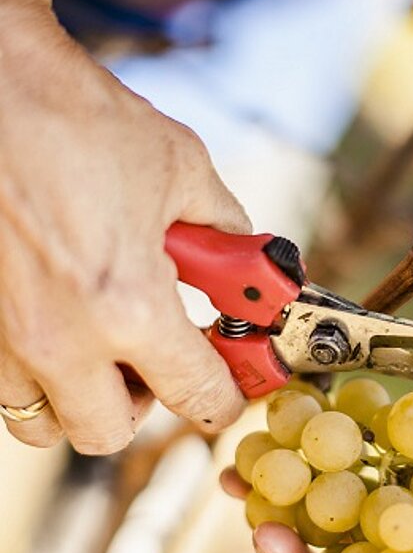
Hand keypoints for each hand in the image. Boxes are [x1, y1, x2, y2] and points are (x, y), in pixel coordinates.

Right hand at [0, 0, 249, 453]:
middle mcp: (61, 338)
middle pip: (106, 434)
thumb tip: (248, 261)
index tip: (229, 385)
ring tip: (99, 347)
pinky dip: (35, 369)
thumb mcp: (182, 168)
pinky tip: (56, 316)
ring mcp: (7, 333)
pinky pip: (4, 381)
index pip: (195, 395)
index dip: (225, 396)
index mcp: (127, 306)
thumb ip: (223, 230)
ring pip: (43, 420)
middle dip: (141, 408)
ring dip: (79, 397)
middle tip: (155, 361)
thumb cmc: (82, 118)